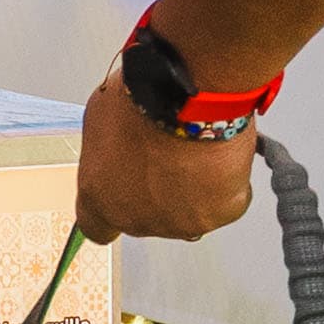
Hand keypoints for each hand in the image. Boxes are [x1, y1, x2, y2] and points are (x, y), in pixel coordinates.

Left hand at [75, 66, 260, 240]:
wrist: (191, 96)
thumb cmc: (145, 99)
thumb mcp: (102, 118)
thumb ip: (106, 150)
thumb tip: (117, 149)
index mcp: (99, 197)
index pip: (97, 227)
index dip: (113, 208)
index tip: (123, 194)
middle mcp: (136, 219)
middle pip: (146, 216)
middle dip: (155, 191)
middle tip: (166, 155)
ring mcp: (179, 222)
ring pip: (188, 212)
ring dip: (191, 188)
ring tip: (195, 149)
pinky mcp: (219, 215)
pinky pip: (225, 202)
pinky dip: (227, 183)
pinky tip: (220, 156)